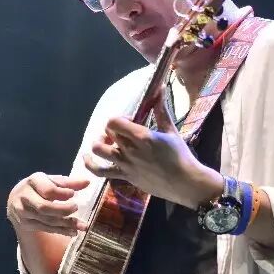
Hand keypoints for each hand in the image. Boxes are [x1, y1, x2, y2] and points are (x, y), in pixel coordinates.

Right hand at [7, 173, 90, 236]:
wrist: (16, 199)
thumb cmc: (38, 187)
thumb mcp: (50, 180)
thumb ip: (68, 183)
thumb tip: (87, 183)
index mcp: (32, 182)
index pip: (47, 190)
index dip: (61, 193)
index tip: (73, 194)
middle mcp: (25, 197)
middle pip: (44, 207)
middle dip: (62, 210)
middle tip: (76, 208)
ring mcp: (23, 213)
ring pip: (47, 220)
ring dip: (66, 224)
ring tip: (82, 225)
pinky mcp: (26, 224)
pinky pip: (46, 229)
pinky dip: (61, 231)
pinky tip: (73, 231)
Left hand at [82, 98, 222, 207]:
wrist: (185, 183)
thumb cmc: (180, 156)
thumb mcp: (171, 131)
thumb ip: (161, 110)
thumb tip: (159, 89)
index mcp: (142, 136)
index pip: (114, 122)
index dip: (118, 119)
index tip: (129, 121)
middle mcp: (130, 150)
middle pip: (108, 133)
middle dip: (112, 129)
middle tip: (121, 132)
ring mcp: (125, 165)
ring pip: (99, 150)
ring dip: (99, 143)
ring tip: (106, 142)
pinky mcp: (125, 177)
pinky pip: (100, 172)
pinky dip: (90, 164)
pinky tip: (87, 158)